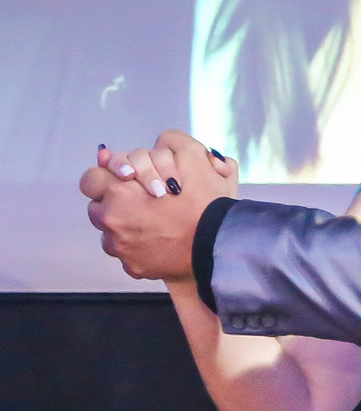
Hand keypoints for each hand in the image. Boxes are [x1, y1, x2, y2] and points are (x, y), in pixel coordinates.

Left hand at [80, 131, 237, 281]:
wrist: (218, 246)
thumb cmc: (206, 203)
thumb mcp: (194, 156)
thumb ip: (169, 142)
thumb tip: (143, 144)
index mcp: (119, 193)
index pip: (92, 178)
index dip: (108, 175)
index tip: (125, 179)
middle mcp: (112, 222)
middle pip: (98, 206)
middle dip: (115, 202)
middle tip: (140, 200)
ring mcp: (120, 249)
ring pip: (110, 232)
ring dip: (126, 225)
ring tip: (153, 222)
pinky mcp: (134, 268)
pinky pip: (127, 253)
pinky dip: (140, 247)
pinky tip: (160, 240)